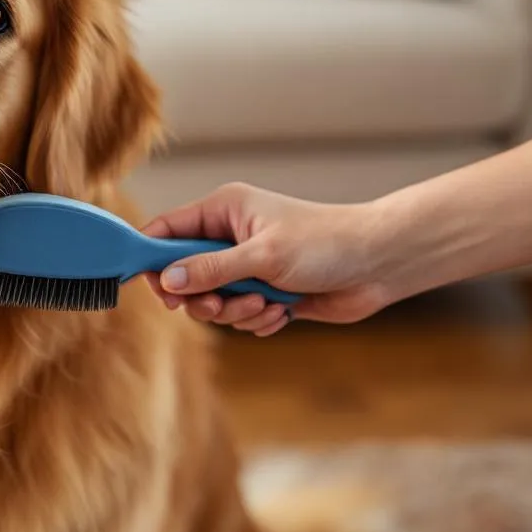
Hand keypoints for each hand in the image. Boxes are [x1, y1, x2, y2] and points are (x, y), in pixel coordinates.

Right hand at [141, 183, 391, 335]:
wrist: (379, 265)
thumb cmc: (326, 244)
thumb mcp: (262, 255)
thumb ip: (211, 268)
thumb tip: (168, 280)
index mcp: (223, 211)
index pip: (166, 230)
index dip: (152, 259)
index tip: (156, 289)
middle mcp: (229, 237)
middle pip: (184, 274)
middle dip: (201, 297)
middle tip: (216, 305)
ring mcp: (246, 266)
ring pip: (212, 301)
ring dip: (235, 311)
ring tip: (265, 304)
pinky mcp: (264, 293)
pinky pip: (238, 316)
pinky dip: (256, 320)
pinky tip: (282, 311)